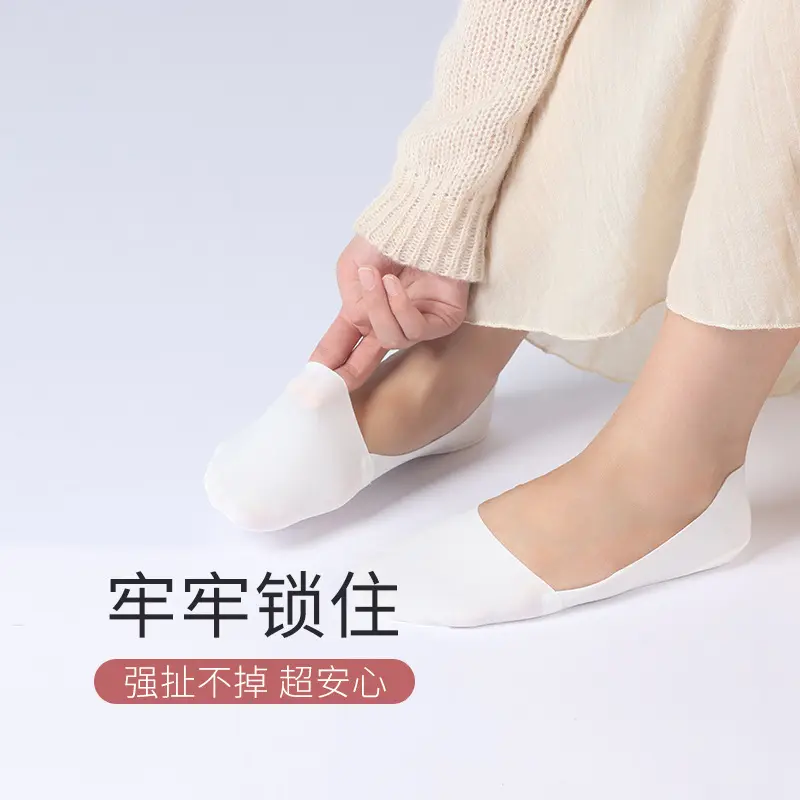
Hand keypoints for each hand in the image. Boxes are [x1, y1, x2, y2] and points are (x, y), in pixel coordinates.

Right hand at [311, 235, 469, 389]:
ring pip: (390, 339)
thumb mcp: (354, 265)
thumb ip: (352, 301)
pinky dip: (400, 307)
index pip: (344, 340)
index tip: (311, 380)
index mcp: (367, 306)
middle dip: (351, 372)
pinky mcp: (442, 321)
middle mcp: (391, 318)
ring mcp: (417, 322)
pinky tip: (394, 284)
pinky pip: (414, 329)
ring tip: (378, 277)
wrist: (426, 217)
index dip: (328, 360)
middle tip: (335, 383)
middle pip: (368, 358)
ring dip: (378, 309)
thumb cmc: (392, 234)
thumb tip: (359, 324)